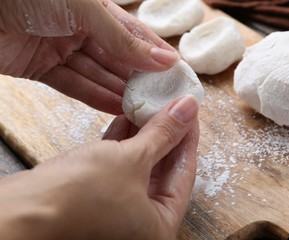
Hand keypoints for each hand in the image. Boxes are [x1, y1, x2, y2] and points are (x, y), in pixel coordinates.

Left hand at [0, 0, 178, 113]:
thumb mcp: (86, 12)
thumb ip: (124, 40)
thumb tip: (164, 59)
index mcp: (94, 8)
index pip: (134, 34)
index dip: (156, 53)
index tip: (176, 73)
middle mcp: (79, 27)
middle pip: (116, 58)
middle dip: (138, 78)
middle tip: (160, 98)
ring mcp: (59, 48)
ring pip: (97, 75)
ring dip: (119, 92)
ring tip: (143, 109)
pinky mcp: (39, 67)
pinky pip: (73, 85)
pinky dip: (94, 97)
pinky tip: (116, 108)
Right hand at [0, 95, 198, 239]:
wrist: (23, 210)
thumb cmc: (78, 196)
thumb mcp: (132, 157)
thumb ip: (164, 133)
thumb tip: (188, 110)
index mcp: (160, 231)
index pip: (185, 174)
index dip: (188, 138)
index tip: (190, 112)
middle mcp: (142, 231)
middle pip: (163, 173)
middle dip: (167, 136)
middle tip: (174, 108)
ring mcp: (119, 220)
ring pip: (140, 170)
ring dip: (145, 138)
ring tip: (153, 107)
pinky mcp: (98, 207)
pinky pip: (120, 173)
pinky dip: (124, 148)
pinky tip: (128, 120)